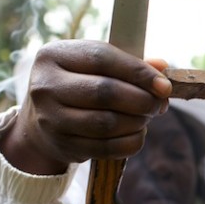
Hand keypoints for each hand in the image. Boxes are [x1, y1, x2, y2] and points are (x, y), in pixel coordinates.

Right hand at [0, 40, 171, 174]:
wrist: (39, 123)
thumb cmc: (76, 85)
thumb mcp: (92, 65)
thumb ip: (127, 63)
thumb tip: (162, 68)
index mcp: (54, 55)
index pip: (102, 58)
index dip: (138, 71)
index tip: (165, 85)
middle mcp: (46, 86)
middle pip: (105, 92)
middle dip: (141, 100)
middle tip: (159, 104)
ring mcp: (51, 119)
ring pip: (107, 123)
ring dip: (137, 121)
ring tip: (147, 117)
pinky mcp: (63, 146)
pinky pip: (107, 148)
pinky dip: (131, 142)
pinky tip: (137, 133)